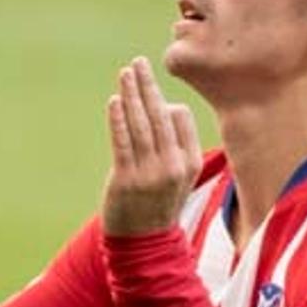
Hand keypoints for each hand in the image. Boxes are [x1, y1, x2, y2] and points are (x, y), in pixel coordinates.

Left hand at [102, 57, 201, 236]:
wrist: (144, 243)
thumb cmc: (160, 202)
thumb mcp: (181, 175)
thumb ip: (179, 143)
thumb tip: (169, 106)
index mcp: (190, 162)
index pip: (180, 118)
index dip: (165, 103)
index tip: (149, 87)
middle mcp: (173, 166)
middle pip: (160, 116)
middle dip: (148, 87)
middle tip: (138, 63)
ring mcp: (150, 173)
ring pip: (140, 124)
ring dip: (131, 95)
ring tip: (125, 73)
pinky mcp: (126, 179)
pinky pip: (122, 141)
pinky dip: (118, 119)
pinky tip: (115, 101)